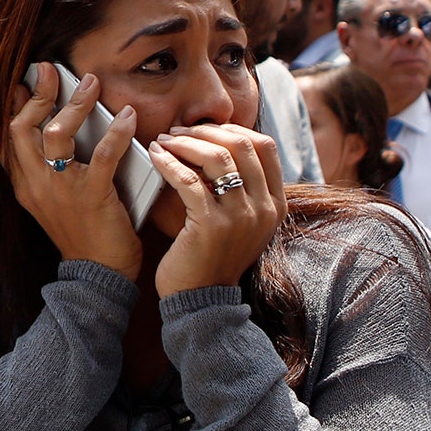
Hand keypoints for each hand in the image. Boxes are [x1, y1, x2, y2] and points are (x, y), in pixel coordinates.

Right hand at [2, 61, 142, 279]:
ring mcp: (61, 190)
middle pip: (22, 128)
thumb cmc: (82, 236)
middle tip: (49, 69)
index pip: (5, 138)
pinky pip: (102, 155)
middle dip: (36, 94)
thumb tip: (45, 135)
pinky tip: (128, 115)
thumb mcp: (49, 204)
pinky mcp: (91, 197)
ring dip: (75, 104)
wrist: (98, 277)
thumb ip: (41, 172)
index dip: (12, 105)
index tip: (21, 81)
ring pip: (56, 134)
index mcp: (24, 186)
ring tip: (90, 82)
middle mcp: (36, 185)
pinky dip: (116, 131)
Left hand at [147, 123, 284, 296]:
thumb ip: (241, 188)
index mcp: (275, 204)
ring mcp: (240, 218)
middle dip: (206, 131)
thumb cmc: (214, 256)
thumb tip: (220, 142)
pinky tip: (154, 157)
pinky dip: (169, 163)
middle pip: (242, 145)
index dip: (233, 129)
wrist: (202, 300)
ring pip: (217, 158)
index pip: (265, 146)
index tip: (204, 130)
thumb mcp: (241, 221)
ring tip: (164, 141)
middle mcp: (264, 209)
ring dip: (185, 143)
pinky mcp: (211, 226)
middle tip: (178, 131)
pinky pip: (189, 181)